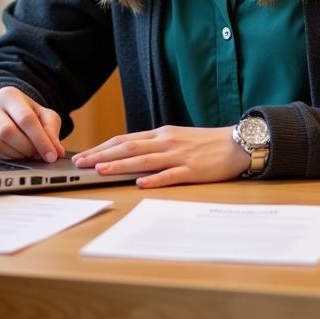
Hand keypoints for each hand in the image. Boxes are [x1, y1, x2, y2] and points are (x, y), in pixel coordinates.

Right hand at [0, 86, 66, 162]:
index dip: (41, 140)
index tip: (52, 155)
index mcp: (9, 95)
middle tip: (37, 155)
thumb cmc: (25, 115)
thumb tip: (56, 150)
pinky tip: (11, 154)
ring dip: (16, 155)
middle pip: (9, 132)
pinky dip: (3, 158)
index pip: (26, 119)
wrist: (3, 115)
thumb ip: (51, 130)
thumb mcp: (43, 116)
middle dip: (27, 148)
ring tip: (25, 153)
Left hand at [71, 125, 248, 187]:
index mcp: (160, 134)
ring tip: (101, 171)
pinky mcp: (193, 170)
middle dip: (103, 155)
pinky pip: (171, 175)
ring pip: (144, 160)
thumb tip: (130, 156)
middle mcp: (166, 142)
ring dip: (120, 166)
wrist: (237, 143)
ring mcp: (179, 156)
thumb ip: (155, 147)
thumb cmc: (205, 144)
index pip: (125, 140)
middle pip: (128, 148)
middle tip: (82, 163)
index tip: (85, 155)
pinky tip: (141, 184)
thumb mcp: (176, 139)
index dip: (103, 147)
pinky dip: (154, 179)